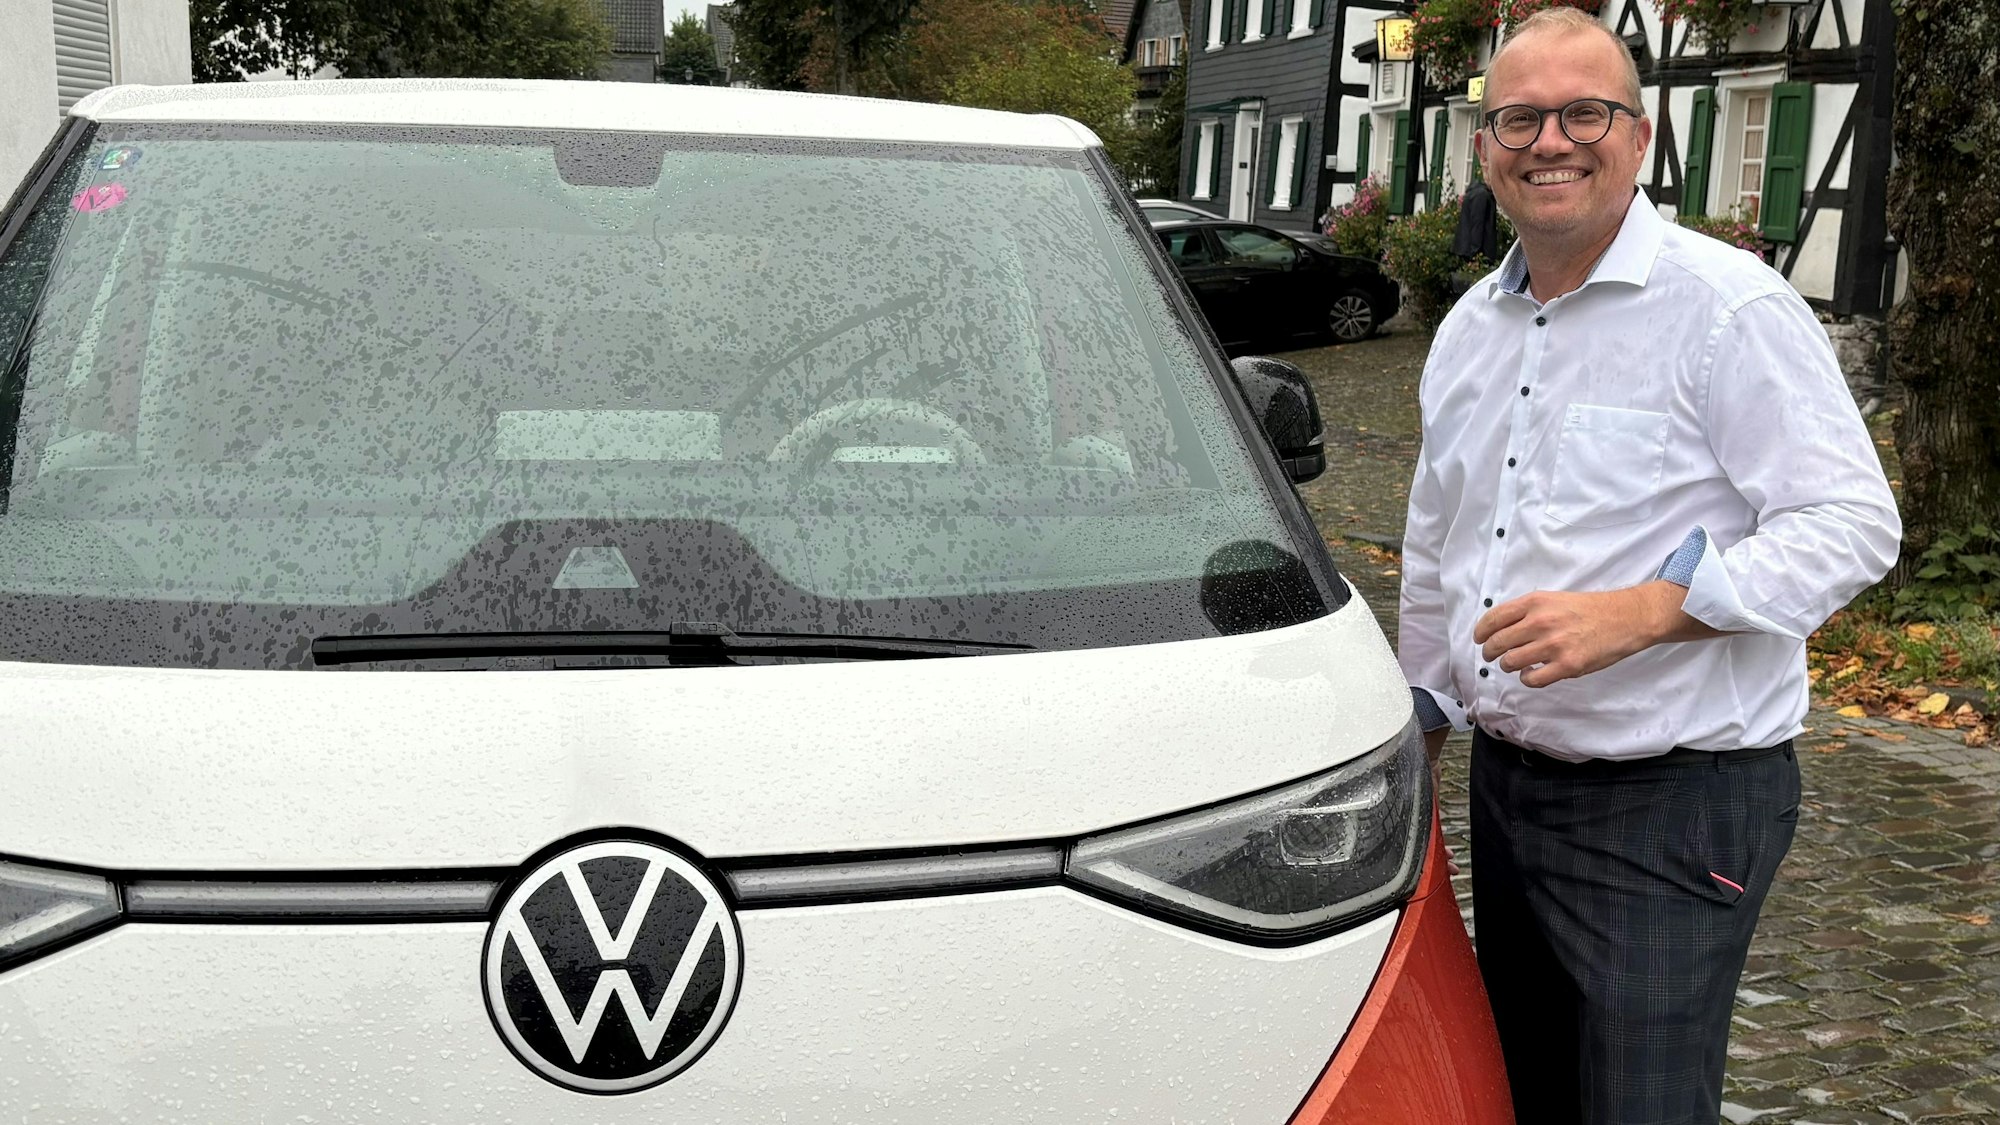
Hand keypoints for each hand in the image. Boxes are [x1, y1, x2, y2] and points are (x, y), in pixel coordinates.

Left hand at [1473, 583, 1692, 687]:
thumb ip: (1527, 611)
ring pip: (1511, 662)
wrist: (1624, 619)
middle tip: (1492, 656)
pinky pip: (1532, 679)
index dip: (1482, 632)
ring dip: (1508, 666)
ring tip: (1515, 664)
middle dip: (1490, 652)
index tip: (1480, 639)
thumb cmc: (1588, 609)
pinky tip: (1532, 673)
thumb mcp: (1553, 599)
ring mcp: (1553, 645)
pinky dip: (1527, 679)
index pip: (1494, 619)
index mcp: (1535, 603)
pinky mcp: (1567, 666)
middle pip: (1498, 643)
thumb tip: (1500, 628)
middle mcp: (1540, 622)